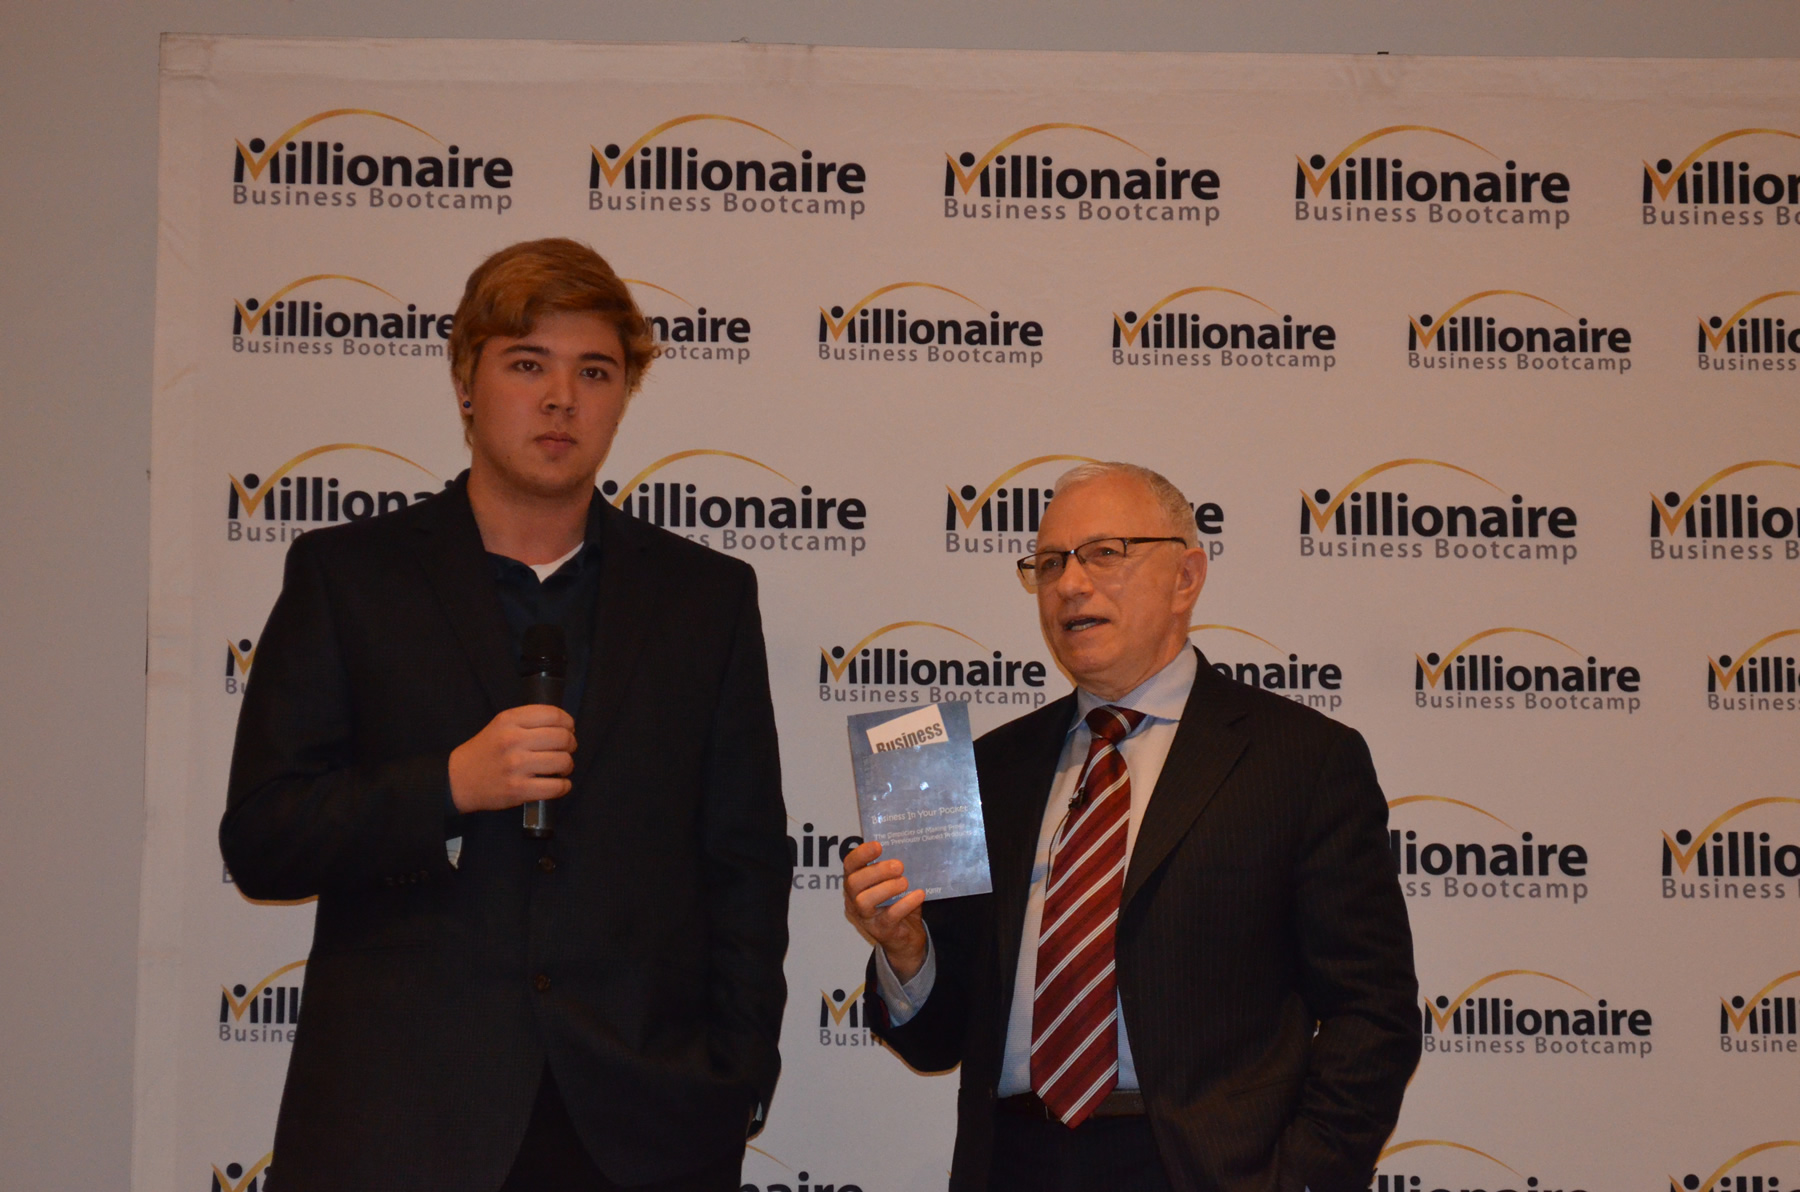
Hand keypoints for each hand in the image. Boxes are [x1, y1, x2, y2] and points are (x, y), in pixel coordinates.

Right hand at [447, 705, 576, 812]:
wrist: (458, 780)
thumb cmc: (485, 750)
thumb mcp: (500, 725)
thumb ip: (528, 721)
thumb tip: (564, 725)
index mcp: (509, 720)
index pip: (553, 714)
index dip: (568, 721)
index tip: (569, 728)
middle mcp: (513, 740)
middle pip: (562, 738)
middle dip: (571, 743)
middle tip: (567, 749)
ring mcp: (516, 766)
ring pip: (563, 761)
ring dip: (568, 765)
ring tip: (561, 767)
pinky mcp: (519, 790)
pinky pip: (556, 787)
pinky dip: (564, 786)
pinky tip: (559, 784)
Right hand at [841, 840, 927, 981]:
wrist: (905, 938)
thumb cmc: (897, 904)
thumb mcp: (892, 884)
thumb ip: (894, 869)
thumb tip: (908, 847)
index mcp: (856, 884)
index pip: (849, 865)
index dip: (861, 854)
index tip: (878, 846)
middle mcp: (854, 900)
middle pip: (854, 883)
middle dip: (876, 871)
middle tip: (899, 866)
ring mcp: (866, 917)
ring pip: (864, 901)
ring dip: (886, 888)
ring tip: (905, 882)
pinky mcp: (881, 931)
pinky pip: (889, 916)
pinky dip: (905, 903)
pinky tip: (918, 895)